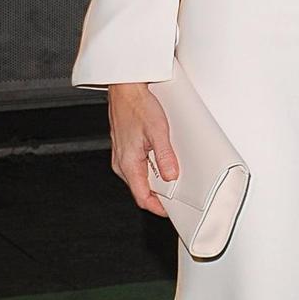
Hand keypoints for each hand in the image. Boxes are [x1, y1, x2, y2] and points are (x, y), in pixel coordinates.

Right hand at [107, 82, 178, 217]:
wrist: (125, 88)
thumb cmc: (137, 105)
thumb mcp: (158, 131)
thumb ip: (165, 156)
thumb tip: (171, 176)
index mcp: (127, 163)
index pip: (142, 197)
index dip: (158, 207)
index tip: (171, 211)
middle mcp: (121, 163)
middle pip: (141, 190)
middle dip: (159, 195)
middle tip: (177, 194)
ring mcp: (121, 156)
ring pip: (140, 179)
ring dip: (156, 181)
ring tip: (173, 176)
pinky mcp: (124, 149)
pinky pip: (138, 167)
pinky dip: (151, 170)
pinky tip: (162, 162)